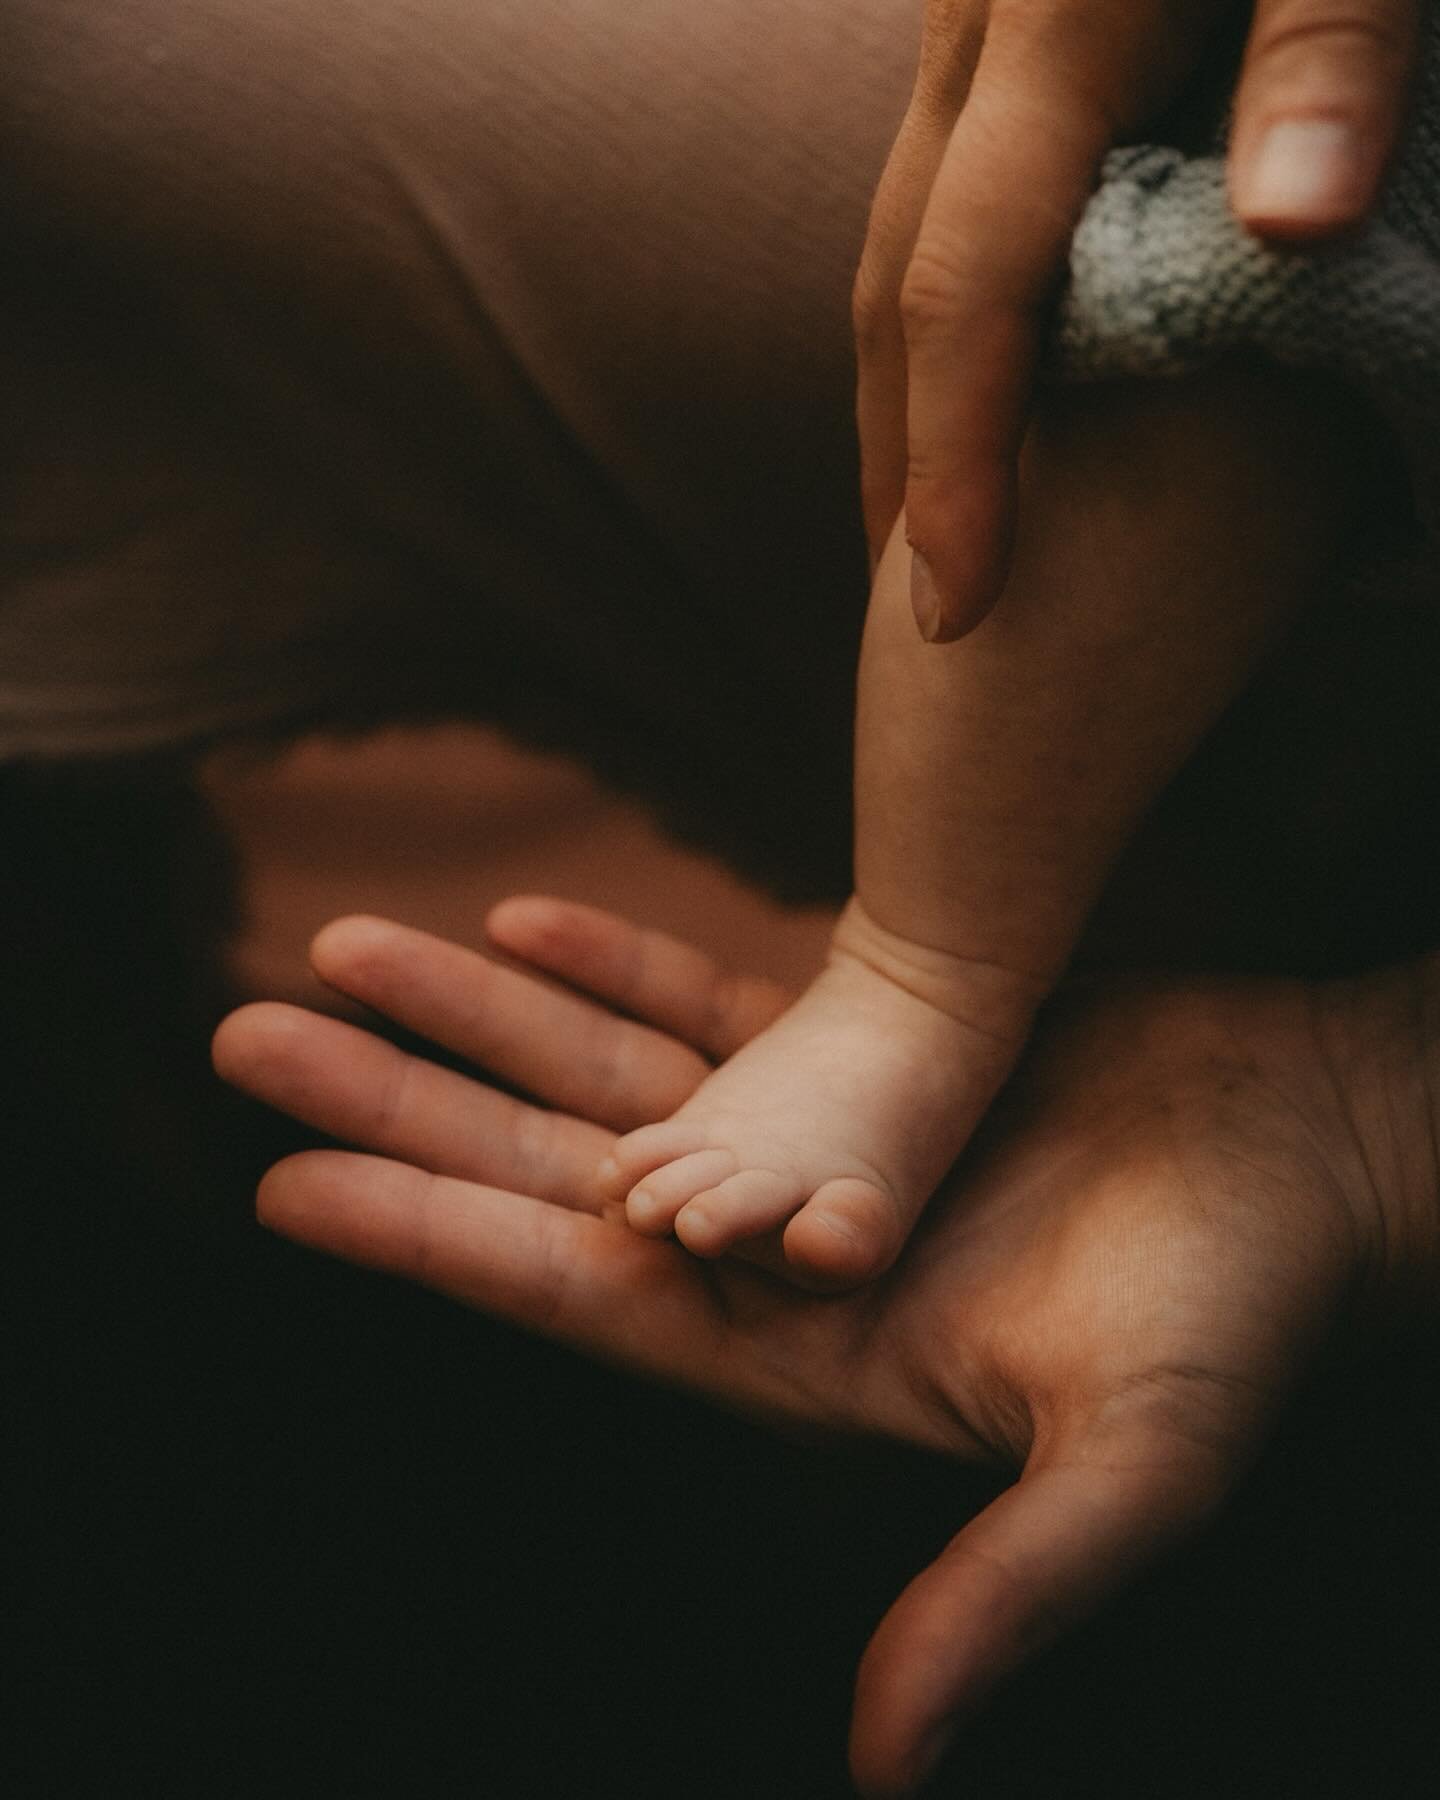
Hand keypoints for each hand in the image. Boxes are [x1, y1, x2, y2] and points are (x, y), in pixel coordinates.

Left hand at [213, 901, 1435, 1795]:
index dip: (420, 1236)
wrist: (1315, 1154)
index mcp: (797, 1350)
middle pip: (541, 1168)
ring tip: (349, 944)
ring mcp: (807, 1148)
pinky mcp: (861, 1063)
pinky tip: (527, 920)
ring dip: (474, 1012)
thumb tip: (890, 1768)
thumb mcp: (1130, 1462)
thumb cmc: (1244, 1309)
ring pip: (600, 1070)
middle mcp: (772, 1251)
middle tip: (247, 1030)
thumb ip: (1006, 1598)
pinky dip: (613, 962)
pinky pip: (706, 1001)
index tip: (275, 1183)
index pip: (566, 1288)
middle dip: (396, 1101)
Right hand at [855, 0, 1419, 639]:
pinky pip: (942, 181)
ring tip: (921, 517)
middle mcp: (986, 24)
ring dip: (905, 387)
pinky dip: (948, 297)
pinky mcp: (1011, 0)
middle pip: (898, 281)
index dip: (952, 463)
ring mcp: (982, 8)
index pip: (969, 287)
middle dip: (900, 454)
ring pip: (900, 229)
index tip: (948, 614)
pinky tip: (992, 362)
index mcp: (1060, 21)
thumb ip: (1326, 58)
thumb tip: (1291, 228)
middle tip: (912, 605)